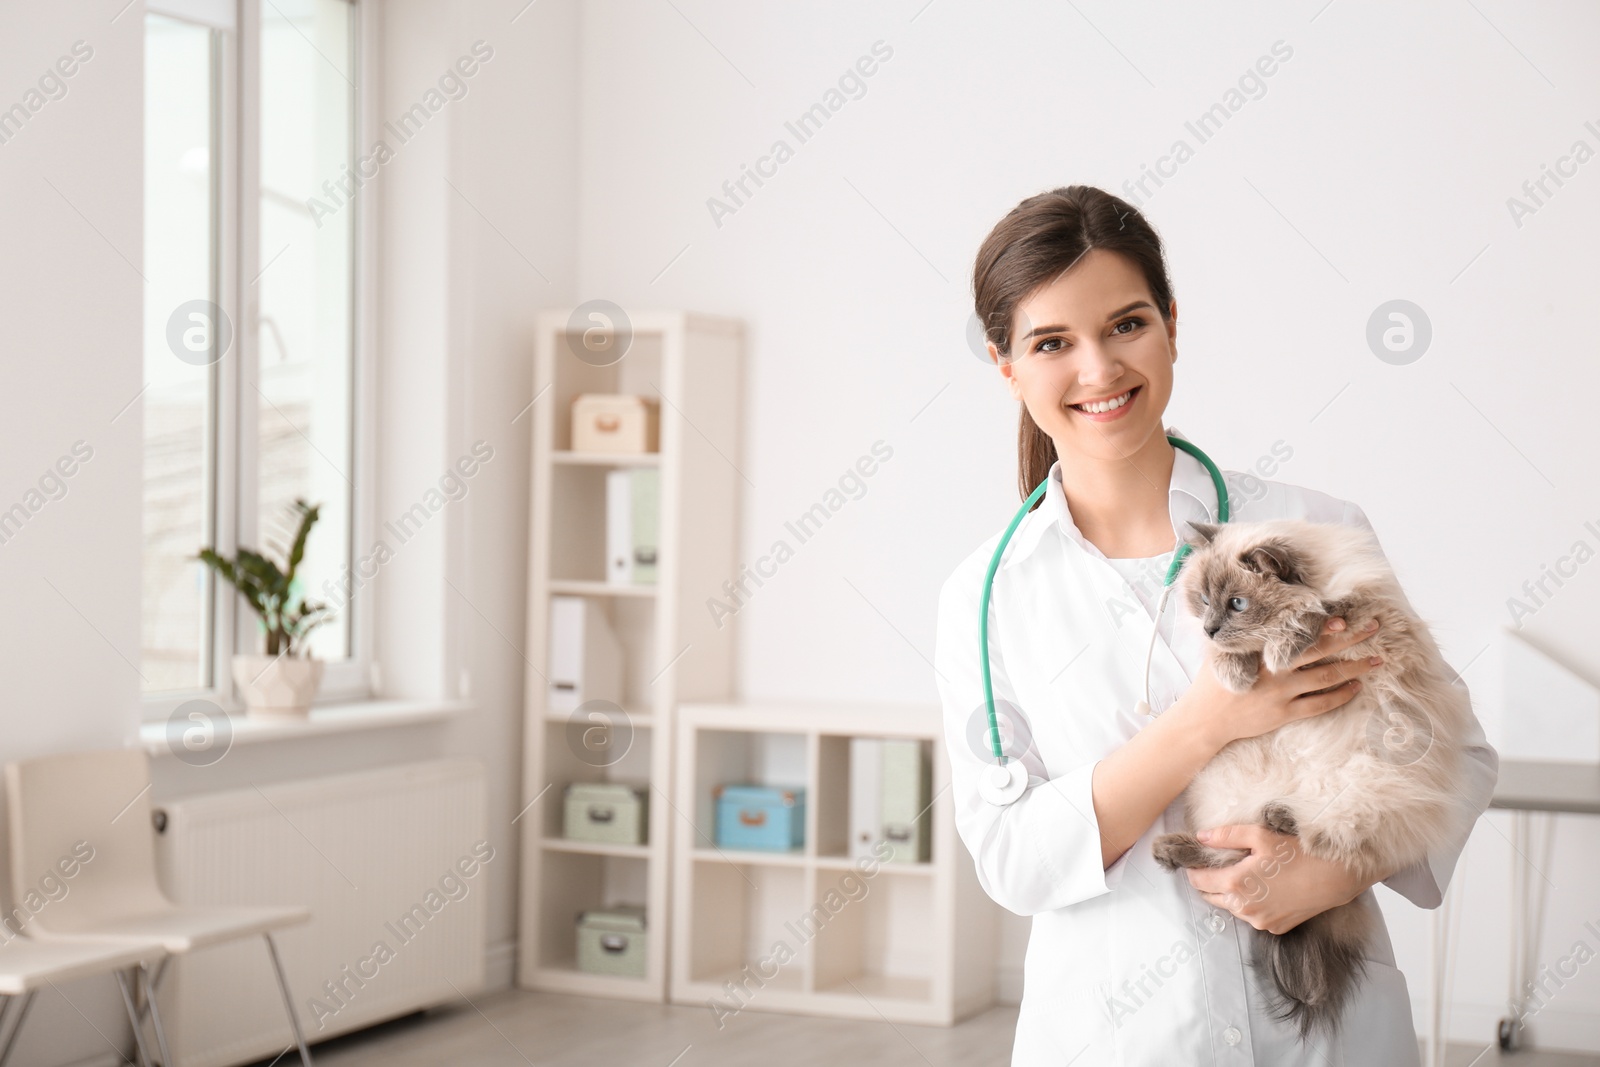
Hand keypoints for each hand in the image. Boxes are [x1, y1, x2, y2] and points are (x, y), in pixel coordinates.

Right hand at [1181, 616, 1383, 748]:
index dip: (1321, 625)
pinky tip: (1356, 687)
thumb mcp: (1222, 651)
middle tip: (1373, 627)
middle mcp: (1273, 670)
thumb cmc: (1213, 681)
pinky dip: (1340, 695)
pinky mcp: (1285, 713)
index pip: (1295, 633)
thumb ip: (1239, 634)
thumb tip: (1248, 610)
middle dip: (1349, 638)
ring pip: (1326, 677)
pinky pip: (1320, 704)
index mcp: (1258, 650)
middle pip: (1319, 650)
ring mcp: (1281, 693)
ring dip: (1353, 668)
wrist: (1205, 719)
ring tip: (1376, 660)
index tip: (1343, 617)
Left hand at [1184, 824, 1374, 934]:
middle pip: (1211, 897)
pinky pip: (1251, 916)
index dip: (1193, 870)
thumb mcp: (1260, 836)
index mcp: (1236, 884)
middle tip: (1216, 866)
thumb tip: (1201, 837)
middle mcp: (1244, 908)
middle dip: (1208, 882)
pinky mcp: (1274, 928)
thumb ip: (1226, 836)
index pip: (1199, 881)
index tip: (1195, 861)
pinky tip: (1262, 889)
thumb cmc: (1298, 853)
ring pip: (1231, 907)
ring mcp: (1259, 921)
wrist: (1335, 878)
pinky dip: (1250, 904)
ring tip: (1242, 875)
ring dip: (1229, 894)